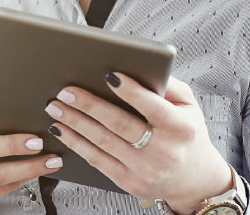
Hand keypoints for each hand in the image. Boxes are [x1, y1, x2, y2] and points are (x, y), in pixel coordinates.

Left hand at [43, 74, 232, 212]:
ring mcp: (145, 170)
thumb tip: (139, 66)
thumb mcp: (188, 106)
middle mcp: (164, 152)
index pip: (153, 108)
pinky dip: (75, 143)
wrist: (194, 181)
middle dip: (89, 106)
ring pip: (103, 142)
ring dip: (75, 122)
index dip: (131, 91)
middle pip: (120, 125)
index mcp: (181, 129)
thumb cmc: (187, 135)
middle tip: (65, 90)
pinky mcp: (129, 183)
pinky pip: (97, 160)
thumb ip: (168, 85)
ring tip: (55, 106)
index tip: (109, 74)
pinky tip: (61, 130)